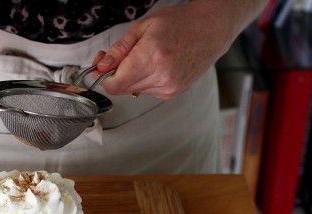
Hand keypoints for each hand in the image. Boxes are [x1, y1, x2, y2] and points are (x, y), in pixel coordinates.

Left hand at [91, 2, 233, 99]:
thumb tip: (101, 66)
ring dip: (131, 78)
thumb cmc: (179, 23)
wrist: (211, 29)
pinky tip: (155, 66)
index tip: (100, 67)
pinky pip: (147, 91)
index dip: (102, 77)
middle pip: (122, 88)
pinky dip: (145, 80)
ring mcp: (168, 87)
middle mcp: (161, 77)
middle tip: (118, 57)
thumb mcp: (142, 27)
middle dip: (115, 75)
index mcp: (151, 58)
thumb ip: (119, 50)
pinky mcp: (173, 93)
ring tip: (143, 58)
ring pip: (134, 91)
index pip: (115, 84)